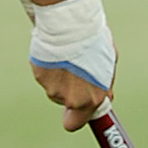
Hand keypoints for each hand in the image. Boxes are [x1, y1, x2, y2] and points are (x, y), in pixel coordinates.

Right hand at [29, 0, 116, 131]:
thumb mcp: (107, 63)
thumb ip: (103, 84)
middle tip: (74, 71)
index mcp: (93, 98)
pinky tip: (57, 52)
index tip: (76, 113)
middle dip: (70, 92)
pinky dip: (49, 67)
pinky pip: (45, 75)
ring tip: (68, 55)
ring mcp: (54, 89)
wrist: (71, 25)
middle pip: (66, 103)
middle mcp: (73, 99)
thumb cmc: (94, 41)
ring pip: (55, 88)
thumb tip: (104, 96)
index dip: (77, 117)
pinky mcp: (40, 76)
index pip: (76, 123)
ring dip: (60, 77)